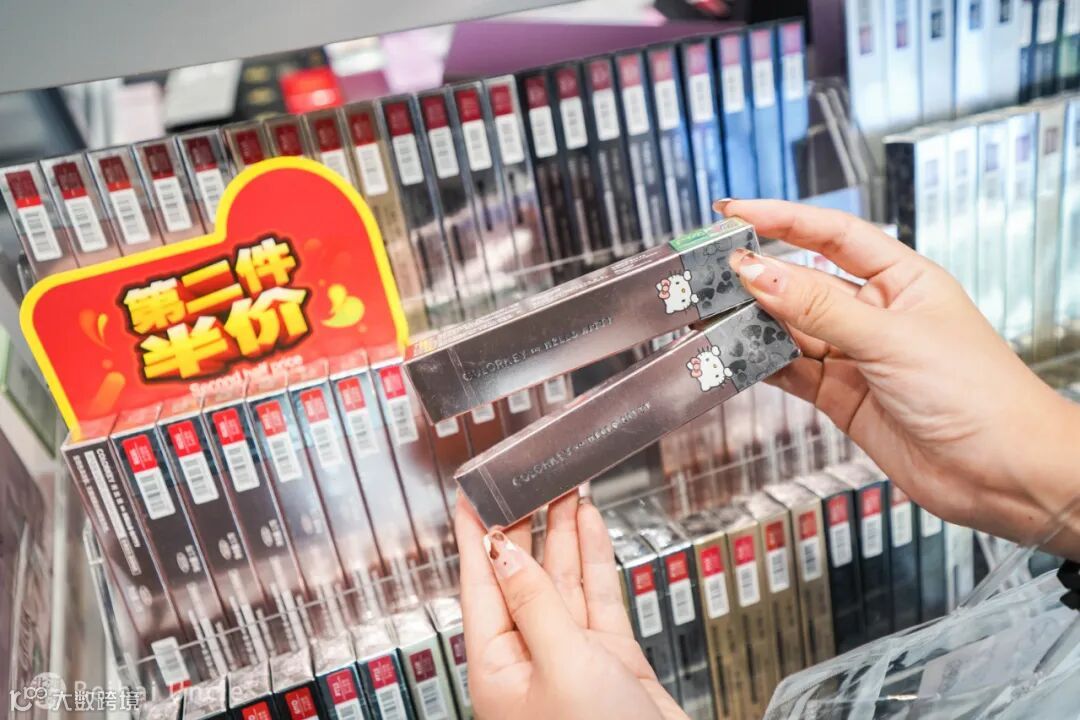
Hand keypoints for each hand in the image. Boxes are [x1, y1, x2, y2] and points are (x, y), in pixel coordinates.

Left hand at [455, 493, 689, 719]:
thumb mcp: (560, 665)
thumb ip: (536, 603)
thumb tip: (505, 553)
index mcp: (495, 666)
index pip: (477, 583)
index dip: (473, 534)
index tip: (468, 493)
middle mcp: (528, 657)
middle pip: (520, 573)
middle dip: (524, 523)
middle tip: (526, 477)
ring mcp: (570, 654)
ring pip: (562, 578)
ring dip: (562, 531)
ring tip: (561, 486)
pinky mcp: (609, 656)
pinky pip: (597, 595)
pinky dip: (595, 558)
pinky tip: (589, 524)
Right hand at [718, 199, 1079, 558]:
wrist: (1002, 474)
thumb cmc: (977, 394)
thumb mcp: (891, 338)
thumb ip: (819, 308)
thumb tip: (759, 272)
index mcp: (902, 280)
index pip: (834, 235)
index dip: (784, 219)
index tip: (736, 213)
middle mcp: (876, 314)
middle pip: (804, 282)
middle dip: (759, 275)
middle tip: (710, 271)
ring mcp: (856, 357)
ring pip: (791, 330)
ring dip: (754, 324)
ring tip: (712, 315)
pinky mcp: (842, 397)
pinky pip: (790, 372)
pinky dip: (761, 365)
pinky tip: (736, 357)